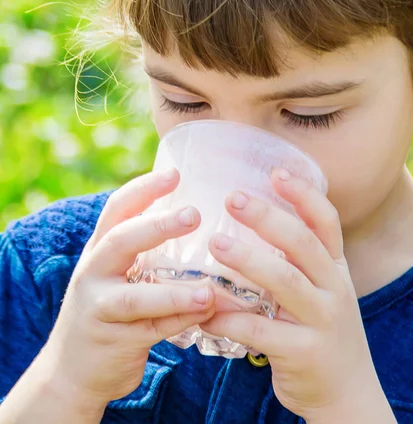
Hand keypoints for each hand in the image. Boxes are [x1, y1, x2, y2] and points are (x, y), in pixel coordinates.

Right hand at [41, 169, 215, 409]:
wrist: (73, 370)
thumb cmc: (109, 310)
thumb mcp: (116, 273)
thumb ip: (144, 251)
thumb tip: (196, 217)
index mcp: (100, 249)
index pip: (117, 208)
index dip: (144, 188)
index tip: (175, 173)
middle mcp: (95, 272)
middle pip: (121, 240)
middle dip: (157, 225)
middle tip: (193, 214)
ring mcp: (100, 308)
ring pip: (136, 297)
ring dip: (175, 293)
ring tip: (209, 290)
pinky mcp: (113, 342)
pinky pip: (153, 330)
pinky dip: (182, 322)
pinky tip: (208, 314)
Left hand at [200, 168, 381, 421]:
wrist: (345, 392)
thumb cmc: (319, 328)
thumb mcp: (321, 289)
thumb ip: (296, 260)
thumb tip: (251, 218)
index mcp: (335, 268)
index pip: (326, 222)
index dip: (304, 195)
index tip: (276, 172)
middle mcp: (334, 288)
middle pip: (303, 243)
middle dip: (268, 217)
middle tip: (233, 198)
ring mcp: (321, 321)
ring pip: (284, 282)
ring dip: (247, 260)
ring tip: (215, 243)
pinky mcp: (303, 353)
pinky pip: (260, 332)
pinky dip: (229, 319)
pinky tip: (204, 311)